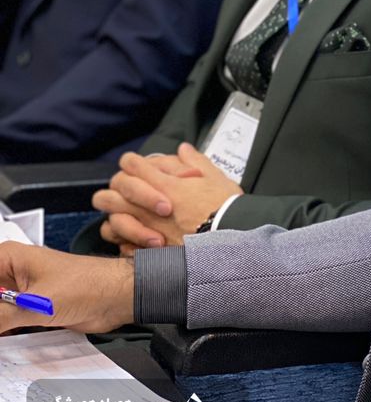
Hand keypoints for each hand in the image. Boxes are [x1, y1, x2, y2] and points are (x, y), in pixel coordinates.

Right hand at [0, 242, 133, 334]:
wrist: (115, 297)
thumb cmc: (85, 286)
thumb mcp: (34, 304)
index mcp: (7, 258)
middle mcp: (10, 273)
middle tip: (2, 325)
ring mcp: (19, 293)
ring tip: (7, 331)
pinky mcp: (29, 310)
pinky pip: (3, 324)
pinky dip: (1, 334)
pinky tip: (6, 341)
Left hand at [94, 144, 241, 249]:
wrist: (229, 242)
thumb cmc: (225, 209)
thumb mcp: (215, 177)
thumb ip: (196, 161)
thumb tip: (184, 150)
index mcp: (165, 185)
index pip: (132, 164)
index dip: (132, 162)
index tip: (139, 166)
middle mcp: (150, 207)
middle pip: (114, 189)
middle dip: (118, 186)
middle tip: (128, 189)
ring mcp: (146, 230)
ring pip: (112, 218)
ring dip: (116, 214)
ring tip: (127, 215)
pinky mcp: (147, 252)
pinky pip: (121, 244)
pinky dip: (123, 240)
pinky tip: (134, 239)